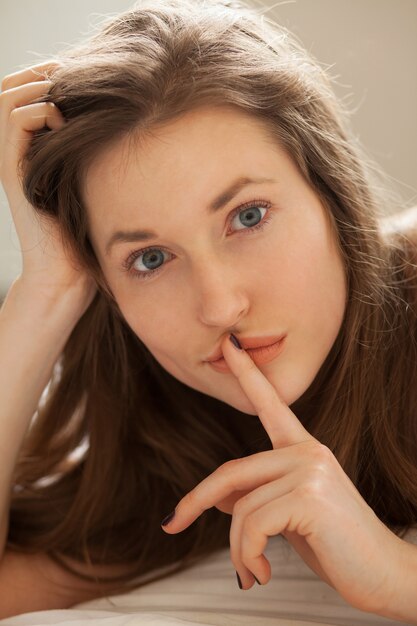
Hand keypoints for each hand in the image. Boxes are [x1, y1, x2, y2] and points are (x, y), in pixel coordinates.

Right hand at [0, 61, 95, 309]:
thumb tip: (119, 114)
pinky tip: (65, 123)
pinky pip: (16, 122)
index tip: (83, 73)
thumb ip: (90, 147)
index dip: (47, 72)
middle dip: (41, 71)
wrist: (68, 270)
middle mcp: (16, 150)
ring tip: (69, 96)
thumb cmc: (88, 228)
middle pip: (11, 86)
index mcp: (31, 148)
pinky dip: (41, 111)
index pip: (24, 90)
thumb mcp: (92, 177)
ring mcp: (12, 160)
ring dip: (39, 86)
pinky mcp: (14, 172)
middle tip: (73, 72)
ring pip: (8, 97)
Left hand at [161, 334, 406, 614]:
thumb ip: (257, 498)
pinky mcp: (310, 495)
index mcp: (304, 449)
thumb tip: (217, 498)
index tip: (227, 345)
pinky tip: (261, 574)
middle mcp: (308, 450)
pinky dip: (248, 556)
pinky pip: (252, 525)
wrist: (382, 576)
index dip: (247, 374)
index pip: (270, 404)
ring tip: (250, 572)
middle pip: (231, 473)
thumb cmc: (337, 547)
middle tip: (171, 524)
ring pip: (240, 507)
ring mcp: (310, 469)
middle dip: (194, 501)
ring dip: (237, 549)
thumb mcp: (289, 516)